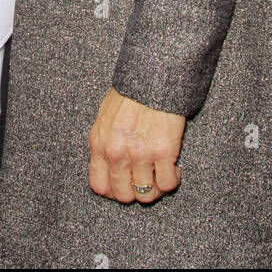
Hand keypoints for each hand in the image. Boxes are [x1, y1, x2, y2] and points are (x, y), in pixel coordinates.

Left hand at [89, 86, 184, 202]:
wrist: (152, 76)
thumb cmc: (130, 94)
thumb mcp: (105, 117)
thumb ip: (104, 142)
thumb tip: (109, 165)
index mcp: (99, 143)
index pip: (100, 186)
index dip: (113, 191)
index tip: (124, 185)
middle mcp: (117, 153)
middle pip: (123, 195)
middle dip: (135, 191)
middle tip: (144, 180)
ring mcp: (139, 155)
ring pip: (146, 194)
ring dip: (155, 187)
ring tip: (159, 174)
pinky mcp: (163, 152)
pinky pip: (167, 184)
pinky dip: (171, 180)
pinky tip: (172, 168)